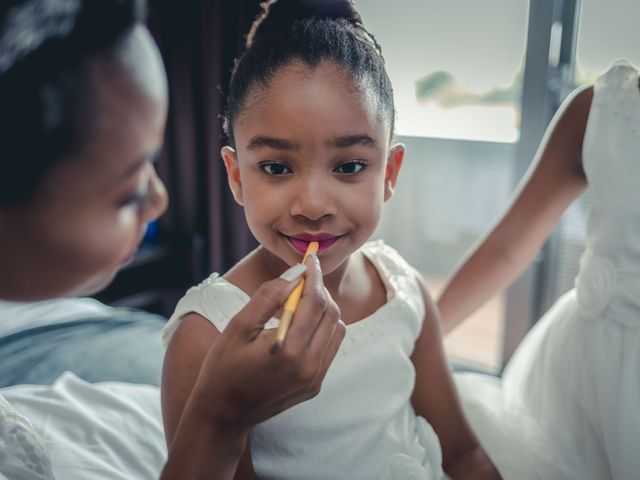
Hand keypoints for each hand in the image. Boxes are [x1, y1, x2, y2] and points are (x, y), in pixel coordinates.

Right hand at [189, 253, 344, 430]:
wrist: (223, 413)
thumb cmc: (223, 367)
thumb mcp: (238, 326)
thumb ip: (268, 296)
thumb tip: (295, 273)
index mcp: (289, 351)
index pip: (315, 302)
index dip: (314, 276)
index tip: (308, 259)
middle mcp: (309, 366)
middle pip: (331, 314)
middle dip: (319, 291)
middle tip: (300, 279)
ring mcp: (314, 378)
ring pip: (337, 329)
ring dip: (323, 310)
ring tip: (297, 303)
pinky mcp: (315, 385)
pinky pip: (330, 347)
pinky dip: (322, 329)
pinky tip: (299, 326)